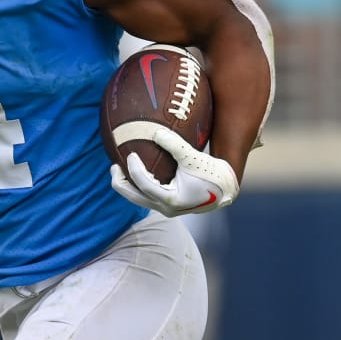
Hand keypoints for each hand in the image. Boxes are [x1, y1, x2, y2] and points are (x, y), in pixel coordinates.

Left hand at [108, 125, 238, 215]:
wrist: (227, 191)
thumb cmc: (212, 174)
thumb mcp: (194, 157)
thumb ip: (175, 145)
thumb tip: (155, 131)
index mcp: (170, 200)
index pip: (144, 185)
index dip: (134, 169)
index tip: (130, 154)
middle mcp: (165, 208)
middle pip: (134, 197)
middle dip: (120, 183)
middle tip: (113, 167)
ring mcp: (166, 208)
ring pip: (139, 198)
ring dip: (128, 185)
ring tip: (119, 168)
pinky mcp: (169, 205)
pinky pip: (147, 195)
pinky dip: (139, 184)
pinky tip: (137, 169)